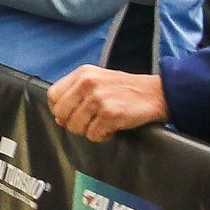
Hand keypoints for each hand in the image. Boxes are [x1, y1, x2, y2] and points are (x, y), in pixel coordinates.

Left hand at [47, 66, 169, 140]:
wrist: (157, 93)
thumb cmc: (126, 89)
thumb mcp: (98, 82)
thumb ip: (76, 95)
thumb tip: (59, 119)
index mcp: (82, 73)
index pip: (53, 95)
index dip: (59, 109)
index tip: (70, 114)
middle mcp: (87, 83)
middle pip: (62, 113)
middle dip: (73, 123)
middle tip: (89, 122)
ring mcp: (98, 99)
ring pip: (75, 127)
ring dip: (88, 131)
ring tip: (102, 123)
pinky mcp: (110, 114)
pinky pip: (93, 135)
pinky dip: (102, 136)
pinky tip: (112, 128)